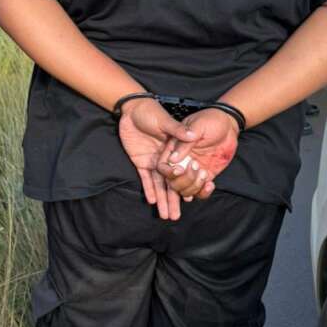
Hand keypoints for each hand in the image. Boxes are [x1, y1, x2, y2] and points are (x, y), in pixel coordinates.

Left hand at [118, 97, 195, 219]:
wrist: (133, 109)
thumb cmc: (151, 112)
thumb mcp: (165, 121)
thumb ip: (177, 130)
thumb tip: (192, 135)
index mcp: (175, 151)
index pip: (182, 172)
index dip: (186, 185)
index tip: (191, 199)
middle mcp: (166, 159)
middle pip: (171, 183)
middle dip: (173, 200)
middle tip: (176, 217)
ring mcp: (153, 162)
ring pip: (159, 184)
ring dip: (161, 200)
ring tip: (165, 215)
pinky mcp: (140, 161)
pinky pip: (145, 178)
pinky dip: (149, 189)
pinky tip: (152, 201)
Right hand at [157, 108, 239, 200]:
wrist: (228, 124)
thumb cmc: (211, 120)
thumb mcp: (197, 126)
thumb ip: (185, 142)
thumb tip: (172, 159)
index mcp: (173, 149)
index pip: (163, 166)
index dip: (168, 172)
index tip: (179, 170)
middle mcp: (180, 162)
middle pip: (171, 182)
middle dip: (180, 185)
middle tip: (196, 168)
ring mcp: (192, 170)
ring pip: (184, 190)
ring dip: (193, 187)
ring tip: (205, 174)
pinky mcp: (203, 175)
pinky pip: (199, 191)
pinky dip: (203, 192)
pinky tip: (210, 184)